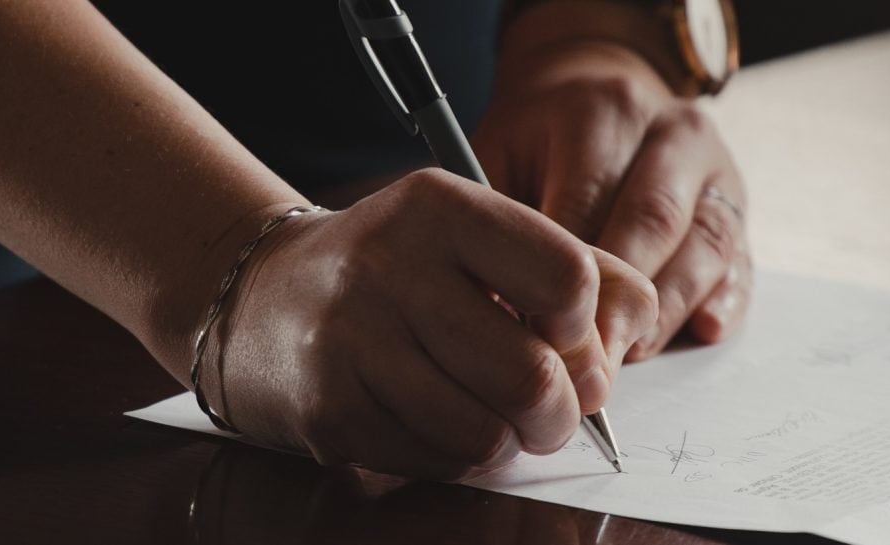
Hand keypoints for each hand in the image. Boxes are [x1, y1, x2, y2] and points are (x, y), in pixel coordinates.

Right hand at [207, 169, 657, 480]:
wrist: (260, 299)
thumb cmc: (396, 271)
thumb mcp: (477, 238)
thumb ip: (576, 269)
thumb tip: (629, 339)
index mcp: (440, 208)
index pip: (567, 278)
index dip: (585, 327)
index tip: (563, 335)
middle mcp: (389, 266)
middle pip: (533, 376)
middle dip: (560, 412)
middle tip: (548, 409)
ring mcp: (351, 342)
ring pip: (486, 434)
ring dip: (507, 442)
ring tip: (490, 417)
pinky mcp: (329, 410)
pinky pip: (436, 463)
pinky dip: (455, 458)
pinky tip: (434, 423)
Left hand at [473, 40, 752, 360]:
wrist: (598, 90)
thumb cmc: (538, 140)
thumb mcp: (499, 153)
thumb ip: (500, 221)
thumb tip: (498, 308)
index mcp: (605, 112)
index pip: (588, 201)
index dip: (566, 276)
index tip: (540, 333)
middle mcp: (673, 132)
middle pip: (655, 222)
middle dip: (621, 301)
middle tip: (589, 362)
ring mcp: (716, 169)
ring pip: (705, 245)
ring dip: (668, 310)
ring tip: (630, 356)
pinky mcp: (739, 206)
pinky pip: (741, 259)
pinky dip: (725, 300)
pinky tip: (703, 330)